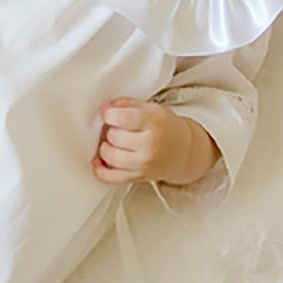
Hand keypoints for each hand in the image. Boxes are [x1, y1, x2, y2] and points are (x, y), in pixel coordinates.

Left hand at [92, 98, 217, 185]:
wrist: (183, 150)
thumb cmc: (164, 127)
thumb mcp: (150, 108)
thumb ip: (126, 105)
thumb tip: (104, 109)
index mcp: (153, 123)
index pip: (121, 117)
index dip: (109, 114)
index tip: (109, 114)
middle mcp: (150, 145)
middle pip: (114, 137)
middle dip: (110, 131)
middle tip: (117, 129)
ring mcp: (144, 163)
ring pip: (110, 157)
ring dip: (106, 148)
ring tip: (113, 143)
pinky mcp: (138, 177)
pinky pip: (112, 177)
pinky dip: (100, 170)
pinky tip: (99, 162)